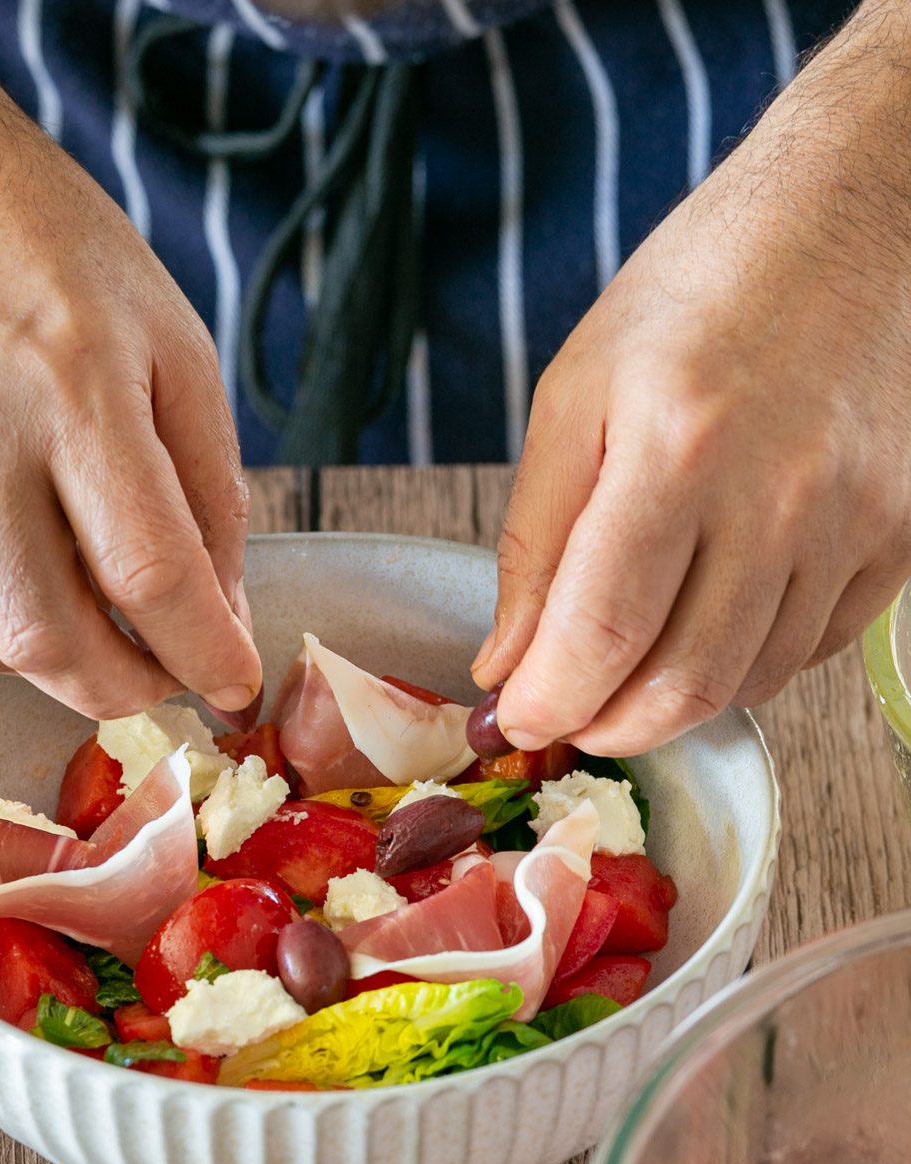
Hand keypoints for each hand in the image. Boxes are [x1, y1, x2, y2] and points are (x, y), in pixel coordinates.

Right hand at [0, 2, 259, 718]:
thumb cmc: (50, 250)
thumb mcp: (174, 344)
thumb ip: (210, 489)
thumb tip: (221, 613)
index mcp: (76, 387)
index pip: (149, 571)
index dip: (204, 652)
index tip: (233, 684)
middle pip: (48, 638)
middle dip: (125, 688)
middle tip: (161, 673)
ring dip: (53, 661)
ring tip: (90, 616)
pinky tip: (11, 574)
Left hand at [473, 0, 910, 755]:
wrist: (850, 220)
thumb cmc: (696, 296)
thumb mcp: (576, 395)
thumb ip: (534, 540)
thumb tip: (507, 663)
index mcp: (677, 447)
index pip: (602, 634)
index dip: (550, 703)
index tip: (518, 720)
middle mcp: (779, 495)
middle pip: (682, 684)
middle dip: (606, 727)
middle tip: (565, 717)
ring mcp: (852, 521)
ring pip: (748, 681)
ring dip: (670, 707)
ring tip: (622, 676)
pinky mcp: (898, 534)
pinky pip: (809, 650)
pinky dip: (743, 669)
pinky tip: (702, 634)